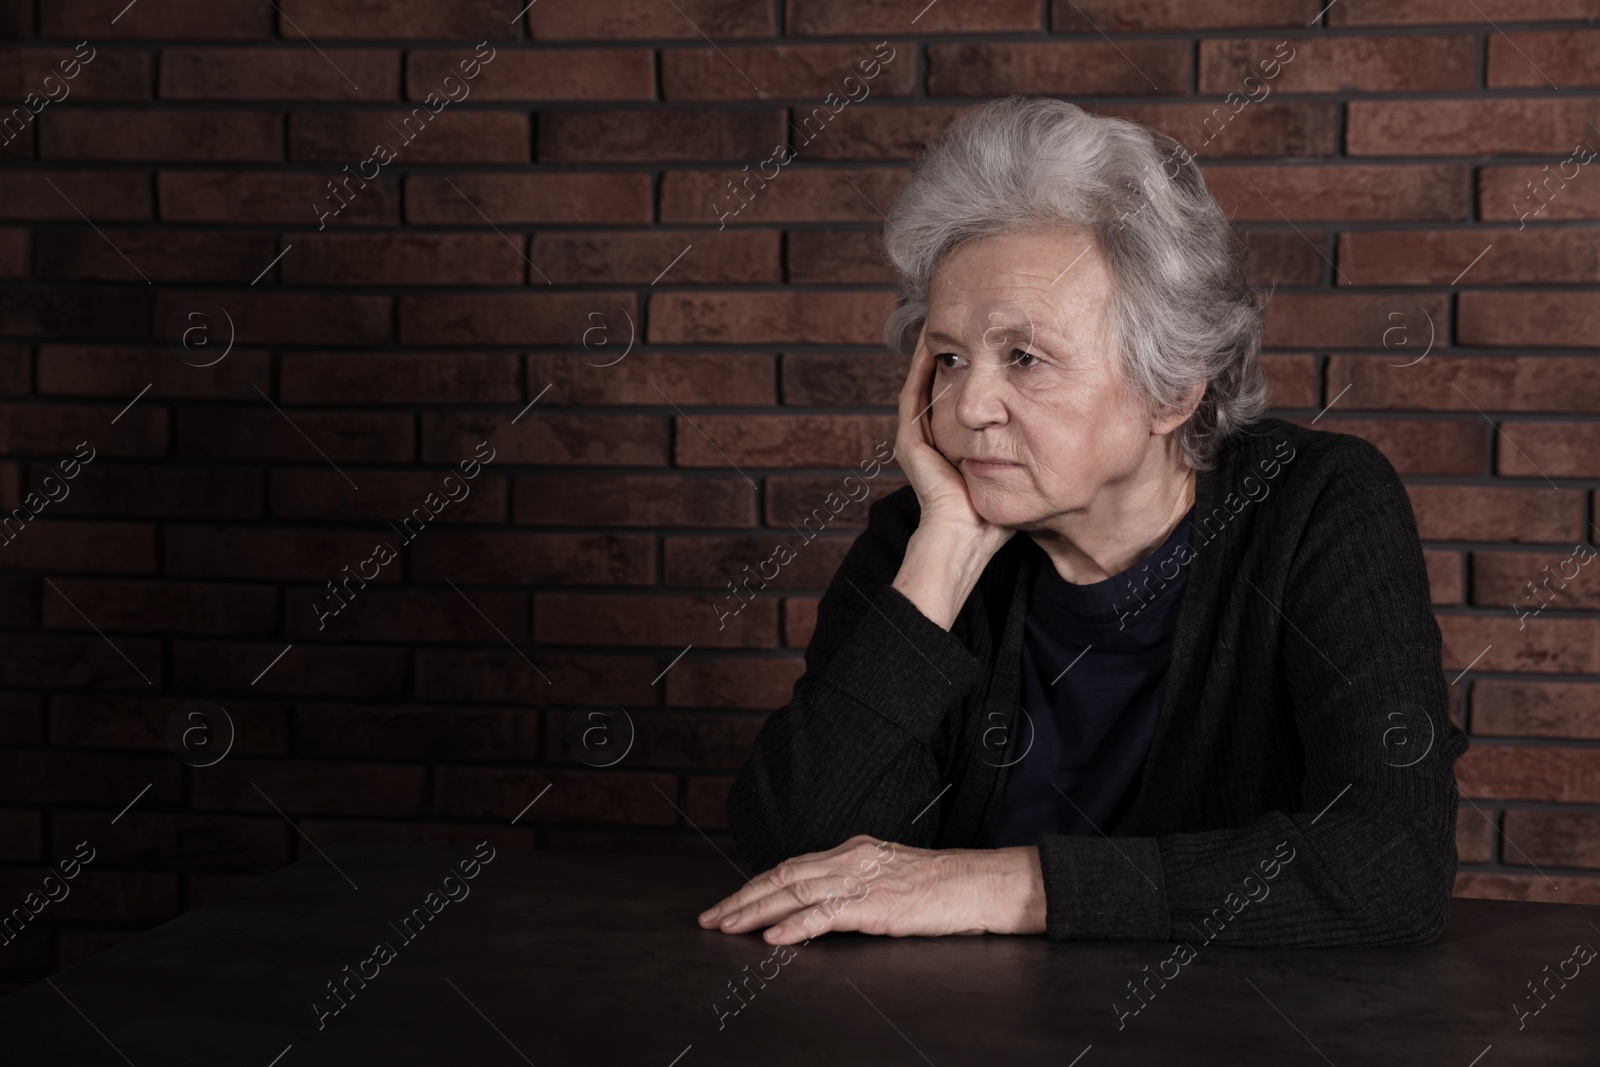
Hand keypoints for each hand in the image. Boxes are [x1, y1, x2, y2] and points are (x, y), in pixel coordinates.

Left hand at [696, 834, 1046, 945]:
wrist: (980, 884)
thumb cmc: (942, 886)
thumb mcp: (890, 875)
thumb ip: (855, 884)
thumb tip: (822, 903)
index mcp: (853, 850)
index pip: (792, 865)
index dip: (756, 884)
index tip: (729, 903)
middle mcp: (851, 859)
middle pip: (783, 875)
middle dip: (742, 897)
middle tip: (710, 917)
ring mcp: (862, 880)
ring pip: (795, 892)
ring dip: (755, 911)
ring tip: (727, 927)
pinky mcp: (875, 905)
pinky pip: (825, 915)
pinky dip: (795, 926)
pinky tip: (773, 937)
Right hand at [891, 335, 1017, 628]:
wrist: (967, 540)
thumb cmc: (999, 515)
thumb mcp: (1028, 467)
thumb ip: (1040, 441)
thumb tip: (1086, 415)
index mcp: (959, 440)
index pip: (968, 390)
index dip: (982, 361)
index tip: (1001, 333)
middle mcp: (936, 434)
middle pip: (947, 379)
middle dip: (960, 348)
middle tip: (974, 315)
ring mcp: (920, 436)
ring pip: (927, 379)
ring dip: (940, 349)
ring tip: (955, 317)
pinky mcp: (910, 441)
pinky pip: (915, 392)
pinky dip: (923, 365)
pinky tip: (938, 341)